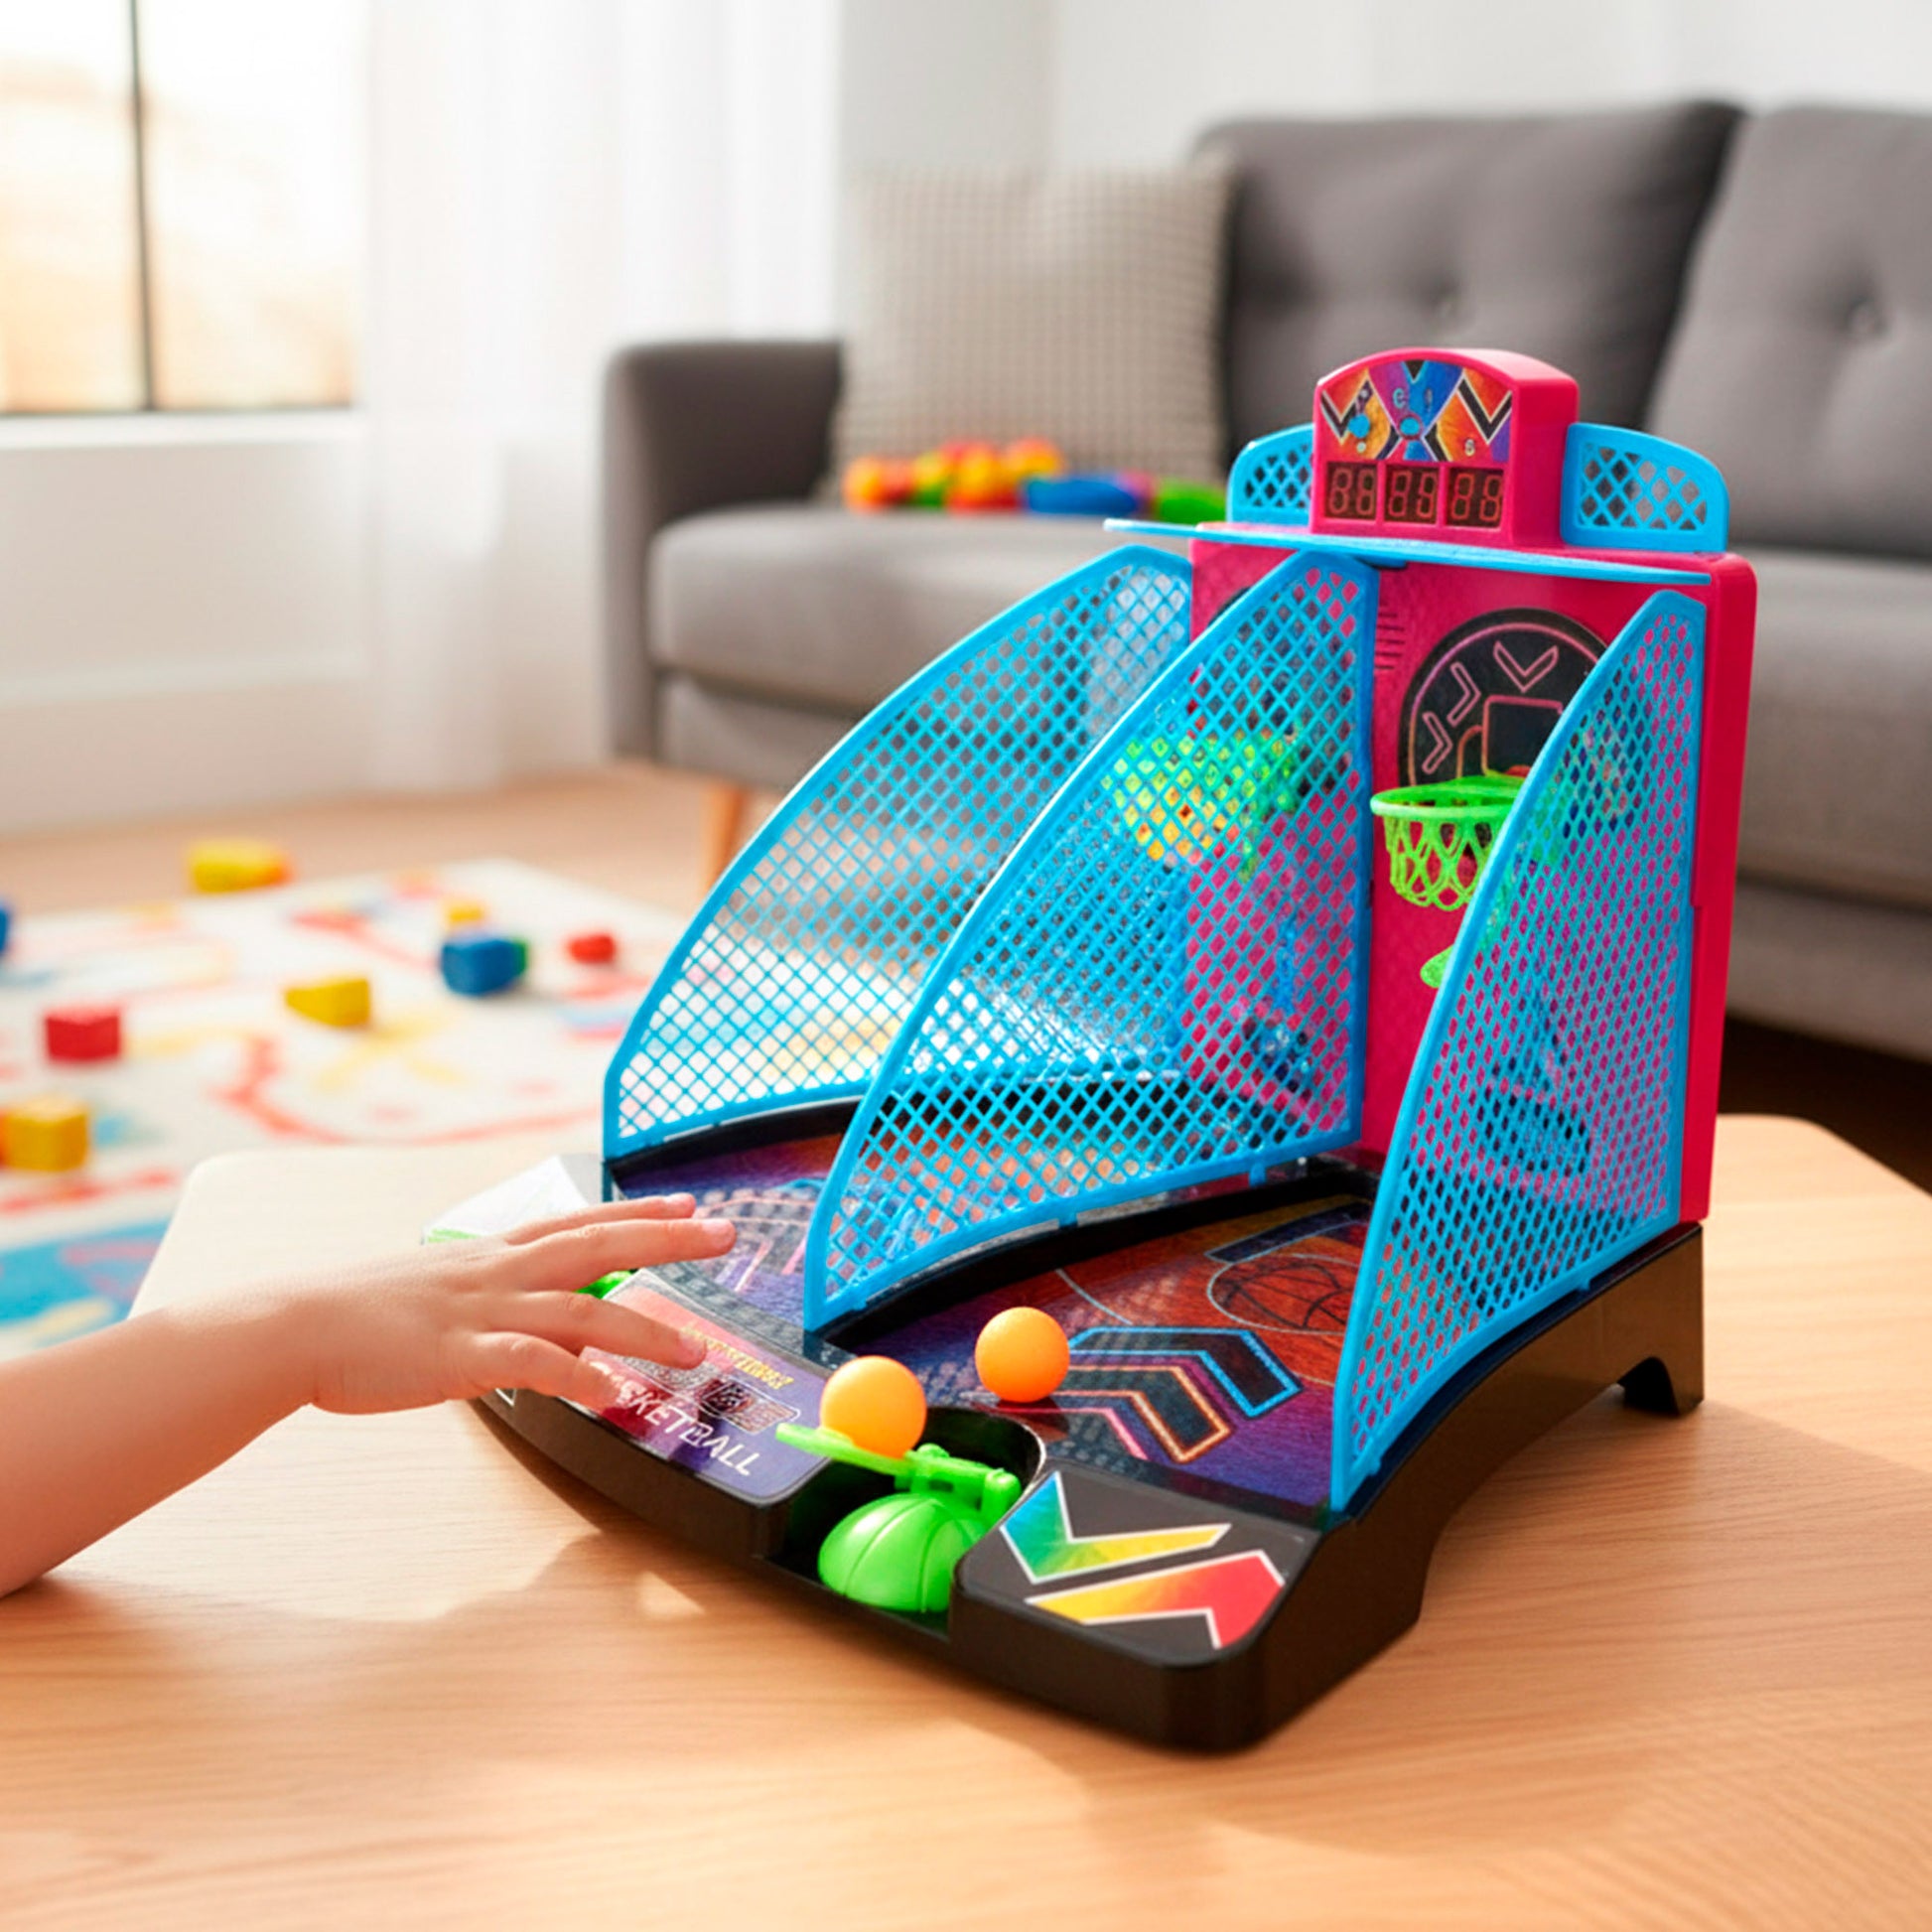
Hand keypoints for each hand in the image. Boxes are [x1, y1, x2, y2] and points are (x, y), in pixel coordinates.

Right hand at [271, 1195, 734, 1414]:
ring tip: (695, 1351)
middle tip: (726, 1237)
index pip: (583, 1221)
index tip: (690, 1204)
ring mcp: (484, 1311)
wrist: (294, 1325)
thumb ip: (486, 1291)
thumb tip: (523, 1307)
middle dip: (669, 1241)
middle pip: (602, 1247)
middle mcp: (500, 1272)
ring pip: (583, 1310)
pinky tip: (613, 1394)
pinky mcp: (462, 1355)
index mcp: (494, 1254)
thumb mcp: (435, 1284)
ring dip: (645, 1329)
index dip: (640, 1211)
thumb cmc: (358, 1312)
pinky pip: (533, 1365)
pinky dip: (578, 1376)